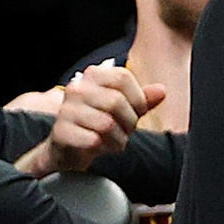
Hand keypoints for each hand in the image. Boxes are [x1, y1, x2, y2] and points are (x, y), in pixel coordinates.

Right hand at [33, 62, 162, 174]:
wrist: (69, 146)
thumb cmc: (99, 123)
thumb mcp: (124, 108)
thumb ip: (142, 99)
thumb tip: (161, 91)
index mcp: (93, 75)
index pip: (123, 77)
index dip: (137, 98)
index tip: (136, 111)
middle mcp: (77, 88)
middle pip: (116, 101)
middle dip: (128, 122)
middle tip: (125, 130)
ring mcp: (66, 110)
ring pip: (106, 123)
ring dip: (118, 138)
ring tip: (114, 140)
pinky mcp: (62, 131)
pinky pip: (93, 140)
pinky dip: (103, 148)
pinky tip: (100, 146)